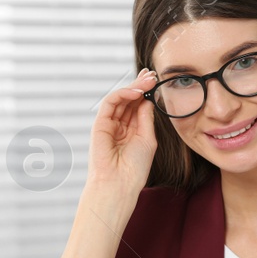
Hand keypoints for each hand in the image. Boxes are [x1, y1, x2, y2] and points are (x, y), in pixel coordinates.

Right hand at [84, 68, 159, 196]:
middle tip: (153, 74)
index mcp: (131, 130)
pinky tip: (136, 91)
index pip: (138, 105)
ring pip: (121, 98)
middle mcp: (119, 125)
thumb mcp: (147, 139)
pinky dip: (123, 94)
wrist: (120, 183)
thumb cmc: (135, 168)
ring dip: (135, 87)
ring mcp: (109, 123)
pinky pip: (110, 103)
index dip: (146, 92)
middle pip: (130, 99)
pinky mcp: (100, 123)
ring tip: (148, 79)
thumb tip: (147, 100)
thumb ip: (146, 119)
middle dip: (141, 85)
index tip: (156, 81)